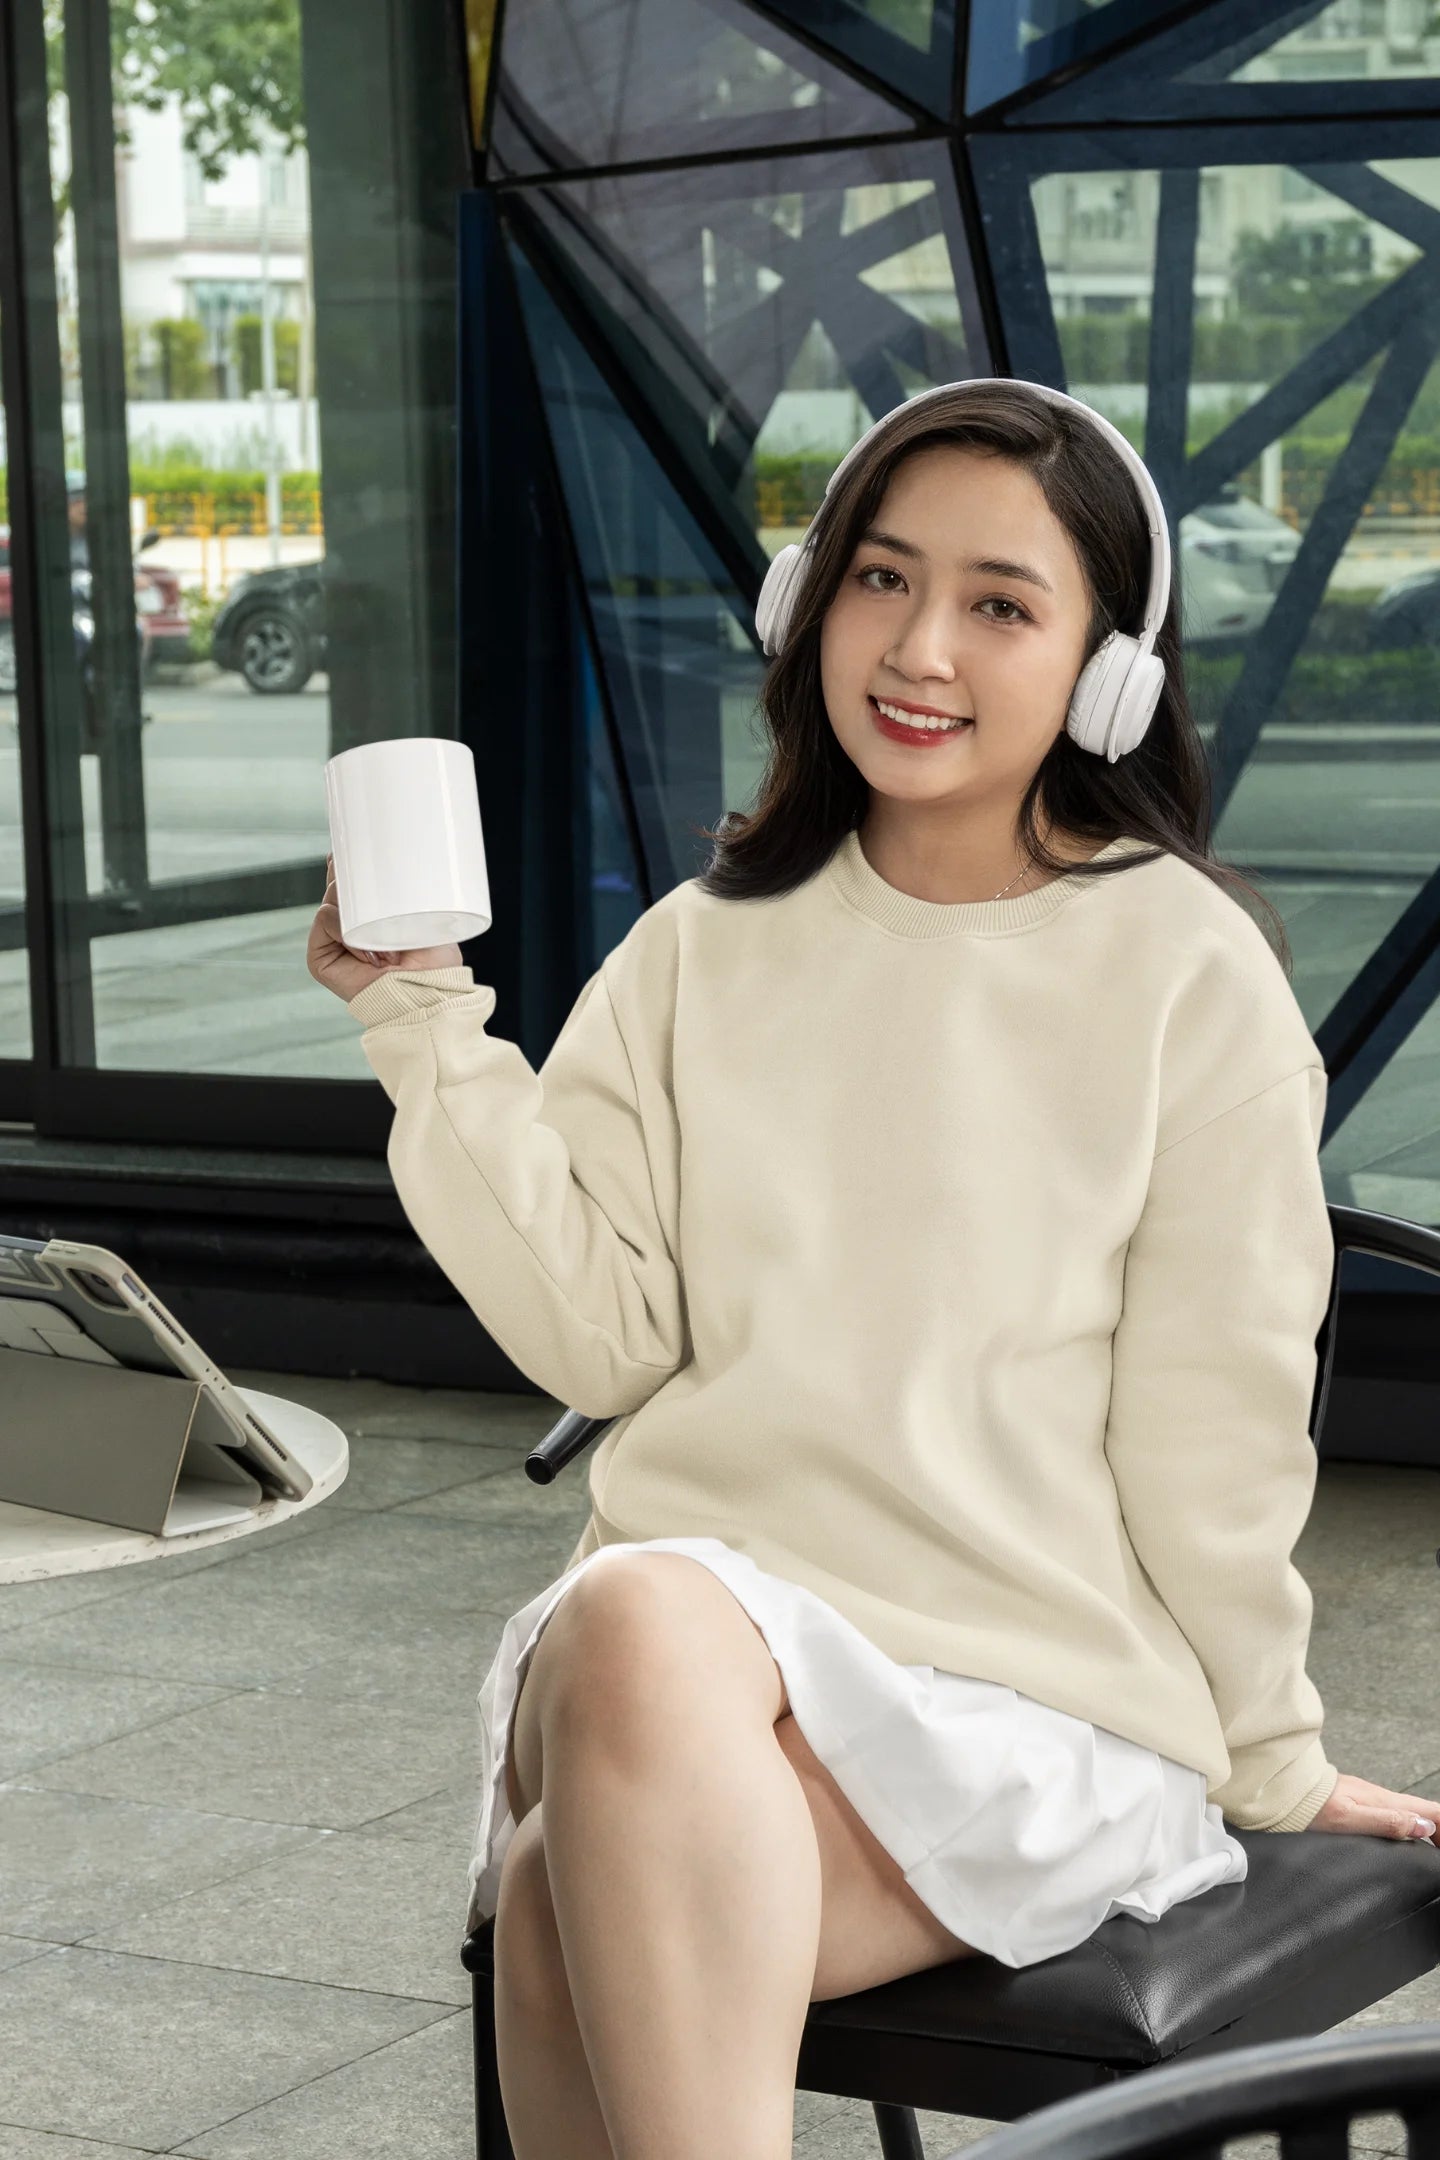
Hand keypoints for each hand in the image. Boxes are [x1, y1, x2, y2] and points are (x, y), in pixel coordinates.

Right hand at [307, 854, 464, 1003]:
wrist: (429, 993)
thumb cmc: (436, 962)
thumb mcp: (423, 915)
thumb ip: (402, 892)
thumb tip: (390, 863)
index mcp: (368, 920)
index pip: (349, 883)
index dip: (349, 865)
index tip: (358, 846)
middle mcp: (347, 931)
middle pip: (336, 886)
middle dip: (349, 876)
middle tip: (374, 889)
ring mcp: (331, 944)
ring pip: (331, 899)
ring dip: (354, 907)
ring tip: (381, 934)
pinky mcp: (320, 960)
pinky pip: (324, 919)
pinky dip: (343, 926)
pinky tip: (365, 948)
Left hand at [1305, 1772, 1437, 1843]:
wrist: (1282, 1792)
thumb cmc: (1310, 1806)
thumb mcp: (1350, 1818)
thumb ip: (1387, 1822)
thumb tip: (1424, 1826)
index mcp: (1384, 1801)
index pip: (1430, 1811)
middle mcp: (1380, 1797)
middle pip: (1423, 1811)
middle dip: (1439, 1829)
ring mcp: (1368, 1799)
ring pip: (1409, 1812)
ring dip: (1427, 1827)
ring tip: (1433, 1848)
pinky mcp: (1357, 1804)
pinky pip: (1393, 1814)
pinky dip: (1408, 1825)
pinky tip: (1404, 1838)